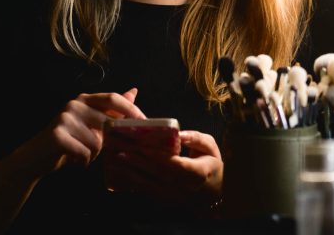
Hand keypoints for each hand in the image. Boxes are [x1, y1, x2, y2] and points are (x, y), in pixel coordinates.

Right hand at [27, 88, 145, 174]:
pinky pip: (85, 152)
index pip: (114, 98)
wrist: (35, 157)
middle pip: (108, 122)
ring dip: (94, 154)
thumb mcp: (91, 123)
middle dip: (113, 140)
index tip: (145, 123)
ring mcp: (64, 118)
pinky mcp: (57, 135)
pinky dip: (84, 161)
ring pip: (97, 142)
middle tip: (108, 150)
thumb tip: (134, 91)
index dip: (131, 110)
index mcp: (85, 99)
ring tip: (83, 154)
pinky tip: (75, 161)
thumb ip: (112, 109)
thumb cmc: (69, 140)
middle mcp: (74, 104)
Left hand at [105, 130, 222, 205]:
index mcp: (200, 172)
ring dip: (132, 174)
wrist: (214, 192)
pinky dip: (134, 184)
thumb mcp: (210, 146)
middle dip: (139, 162)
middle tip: (123, 150)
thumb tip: (178, 133)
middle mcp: (186, 187)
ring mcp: (176, 197)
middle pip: (159, 174)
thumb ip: (195, 138)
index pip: (176, 164)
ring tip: (118, 161)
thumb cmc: (211, 164)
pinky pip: (148, 193)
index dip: (158, 156)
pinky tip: (122, 174)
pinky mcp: (167, 201)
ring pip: (151, 186)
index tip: (142, 146)